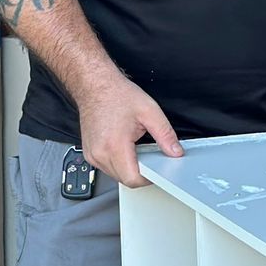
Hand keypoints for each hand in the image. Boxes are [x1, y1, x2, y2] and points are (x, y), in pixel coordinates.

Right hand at [76, 70, 182, 187]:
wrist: (95, 85)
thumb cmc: (116, 95)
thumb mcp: (149, 111)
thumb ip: (165, 134)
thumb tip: (175, 151)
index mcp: (115, 145)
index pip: (133, 179)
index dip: (149, 177)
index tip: (157, 170)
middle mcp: (100, 153)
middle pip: (125, 179)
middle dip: (140, 172)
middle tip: (148, 155)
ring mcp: (92, 155)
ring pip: (115, 175)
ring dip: (128, 168)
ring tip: (133, 147)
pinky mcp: (89, 153)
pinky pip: (107, 168)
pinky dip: (118, 163)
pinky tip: (122, 147)